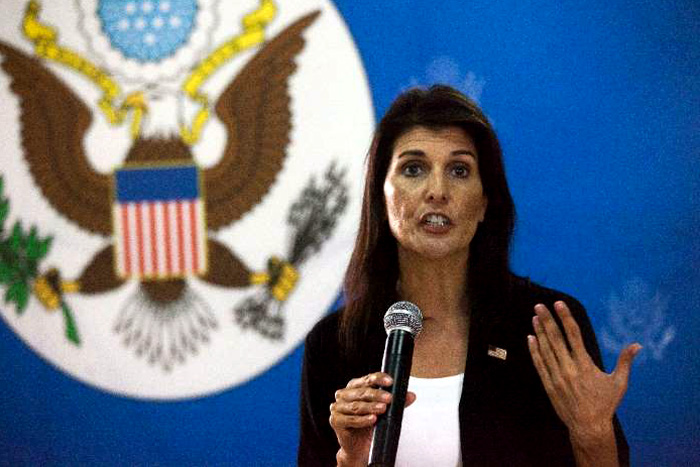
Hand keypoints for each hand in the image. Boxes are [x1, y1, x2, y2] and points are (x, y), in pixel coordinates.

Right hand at [329, 372, 415, 465]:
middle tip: (389, 398)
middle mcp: (343, 394)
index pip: (366, 379)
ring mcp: (337, 407)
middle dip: (376, 394)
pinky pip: (350, 420)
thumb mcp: (385, 411)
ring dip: (370, 407)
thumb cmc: (371, 424)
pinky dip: (362, 420)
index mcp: (354, 387)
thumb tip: (411, 395)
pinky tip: (372, 419)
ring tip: (383, 409)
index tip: (390, 381)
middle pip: (361, 392)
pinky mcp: (335, 421)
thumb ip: (396, 403)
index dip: (378, 379)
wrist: (361, 446)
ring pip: (356, 406)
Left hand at [527, 301, 641, 443]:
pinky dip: (534, 351)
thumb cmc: (605, 404)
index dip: (566, 318)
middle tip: (539, 306)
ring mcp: (557, 377)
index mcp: (585, 365)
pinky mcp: (549, 385)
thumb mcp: (619, 383)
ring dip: (540, 332)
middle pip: (556, 339)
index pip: (574, 335)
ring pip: (546, 350)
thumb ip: (625, 362)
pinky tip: (531, 338)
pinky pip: (540, 364)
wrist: (589, 427)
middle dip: (547, 320)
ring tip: (534, 317)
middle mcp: (569, 368)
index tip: (559, 304)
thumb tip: (637, 345)